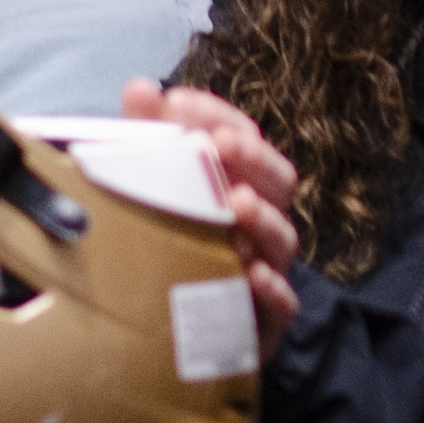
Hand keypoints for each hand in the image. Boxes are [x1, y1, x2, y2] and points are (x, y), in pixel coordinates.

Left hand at [121, 79, 300, 357]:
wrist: (166, 335)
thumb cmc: (167, 250)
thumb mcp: (152, 191)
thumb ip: (148, 138)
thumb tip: (140, 87)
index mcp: (236, 182)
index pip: (242, 138)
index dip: (216, 114)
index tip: (178, 102)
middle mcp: (259, 222)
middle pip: (277, 181)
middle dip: (253, 159)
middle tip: (222, 144)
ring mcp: (267, 269)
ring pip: (283, 239)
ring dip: (263, 218)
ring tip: (237, 205)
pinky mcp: (262, 322)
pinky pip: (281, 305)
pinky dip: (273, 289)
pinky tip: (253, 274)